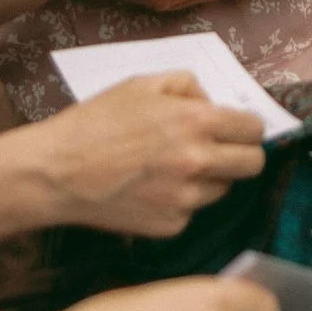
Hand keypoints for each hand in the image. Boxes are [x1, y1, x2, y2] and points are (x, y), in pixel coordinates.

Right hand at [25, 75, 266, 237]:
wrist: (56, 172)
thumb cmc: (95, 122)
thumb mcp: (143, 84)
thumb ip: (187, 86)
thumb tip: (211, 102)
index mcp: (197, 122)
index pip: (255, 130)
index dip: (247, 127)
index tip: (237, 129)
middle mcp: (199, 162)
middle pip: (253, 165)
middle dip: (241, 154)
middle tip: (219, 150)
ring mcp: (185, 199)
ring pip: (223, 189)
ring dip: (209, 178)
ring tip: (172, 168)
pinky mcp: (170, 226)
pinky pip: (192, 211)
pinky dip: (180, 201)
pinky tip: (151, 189)